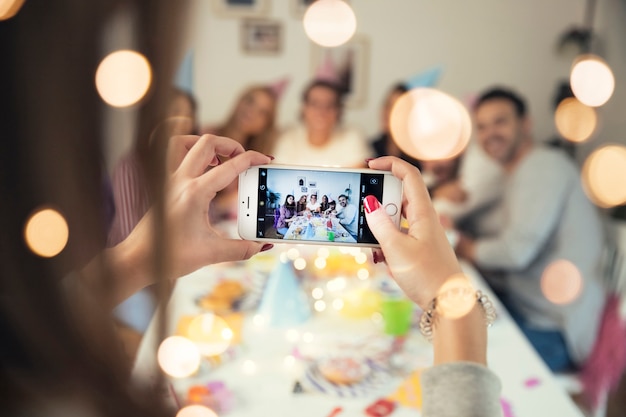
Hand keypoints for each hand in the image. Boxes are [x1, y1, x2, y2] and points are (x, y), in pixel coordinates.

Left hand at [126, 134, 272, 279]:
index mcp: (195, 193)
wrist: (138, 260)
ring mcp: (169, 181)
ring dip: (207, 145)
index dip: (252, 159)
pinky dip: (192, 154)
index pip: (230, 166)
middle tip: (244, 158)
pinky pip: (175, 157)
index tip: (266, 159)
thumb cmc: (169, 256)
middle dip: (230, 145)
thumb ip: (241, 249)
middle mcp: (180, 181)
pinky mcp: (163, 187)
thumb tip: (262, 245)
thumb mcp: (211, 254)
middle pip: (207, 143)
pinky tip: (204, 171)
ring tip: (222, 159)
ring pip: (186, 143)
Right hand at [364, 157, 486, 366]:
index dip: (390, 164)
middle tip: (362, 211)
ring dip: (379, 226)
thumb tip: (369, 202)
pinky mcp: (418, 249)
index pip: (409, 175)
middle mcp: (424, 219)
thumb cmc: (427, 276)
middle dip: (377, 201)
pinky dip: (384, 242)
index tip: (369, 166)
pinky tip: (378, 257)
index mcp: (423, 212)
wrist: (449, 305)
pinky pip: (396, 236)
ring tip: (370, 241)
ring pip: (395, 218)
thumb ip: (380, 225)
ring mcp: (421, 234)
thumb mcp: (396, 249)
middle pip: (398, 196)